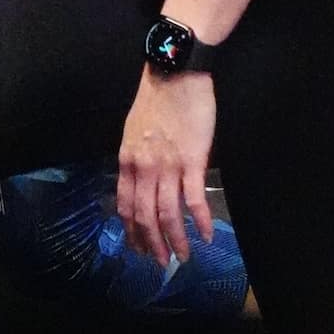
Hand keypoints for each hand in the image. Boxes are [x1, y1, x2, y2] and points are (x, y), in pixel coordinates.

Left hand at [116, 66, 215, 266]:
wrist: (175, 72)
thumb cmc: (156, 97)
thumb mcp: (134, 129)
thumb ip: (136, 157)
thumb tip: (140, 180)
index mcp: (128, 160)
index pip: (125, 205)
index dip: (132, 231)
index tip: (138, 248)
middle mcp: (144, 167)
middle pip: (145, 216)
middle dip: (152, 244)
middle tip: (162, 261)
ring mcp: (168, 166)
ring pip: (167, 214)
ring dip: (175, 240)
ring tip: (184, 256)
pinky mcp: (192, 161)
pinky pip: (193, 200)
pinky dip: (200, 221)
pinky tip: (208, 235)